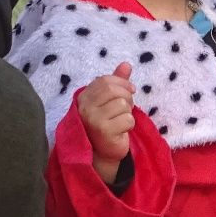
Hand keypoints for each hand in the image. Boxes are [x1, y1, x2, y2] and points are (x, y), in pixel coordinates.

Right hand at [78, 64, 136, 183]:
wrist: (102, 152)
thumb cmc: (107, 123)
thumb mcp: (110, 100)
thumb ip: (117, 82)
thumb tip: (126, 64)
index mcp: (84, 97)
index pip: (105, 80)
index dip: (122, 83)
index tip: (130, 90)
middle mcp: (85, 107)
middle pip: (114, 91)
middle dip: (127, 97)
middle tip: (126, 108)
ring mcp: (92, 119)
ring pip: (123, 105)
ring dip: (128, 113)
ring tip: (120, 121)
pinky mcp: (103, 131)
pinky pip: (127, 119)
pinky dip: (129, 125)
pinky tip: (120, 131)